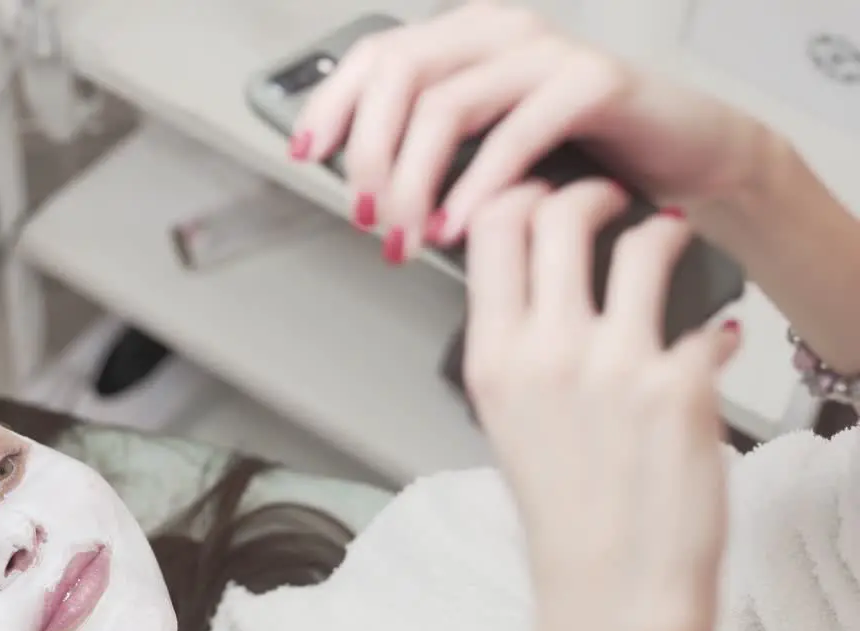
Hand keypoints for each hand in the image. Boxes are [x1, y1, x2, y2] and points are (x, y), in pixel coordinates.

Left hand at [290, 2, 769, 261]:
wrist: (689, 157)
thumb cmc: (585, 154)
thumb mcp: (489, 146)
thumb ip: (432, 150)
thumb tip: (361, 186)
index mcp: (466, 39)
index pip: (375, 56)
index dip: (332, 104)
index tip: (306, 153)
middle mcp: (500, 33)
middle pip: (398, 76)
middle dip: (367, 152)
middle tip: (365, 214)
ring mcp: (546, 52)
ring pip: (444, 105)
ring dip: (412, 179)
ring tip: (405, 233)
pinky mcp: (593, 81)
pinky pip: (514, 133)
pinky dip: (477, 187)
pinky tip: (458, 227)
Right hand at [463, 180, 737, 630]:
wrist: (610, 589)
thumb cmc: (564, 514)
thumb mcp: (507, 420)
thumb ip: (517, 346)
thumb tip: (540, 288)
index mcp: (494, 358)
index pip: (491, 231)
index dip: (518, 194)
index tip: (539, 194)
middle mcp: (546, 353)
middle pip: (556, 214)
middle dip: (589, 191)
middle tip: (610, 200)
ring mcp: (613, 366)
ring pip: (641, 243)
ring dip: (662, 231)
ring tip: (669, 239)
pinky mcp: (679, 386)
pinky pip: (705, 317)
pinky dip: (715, 319)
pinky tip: (714, 335)